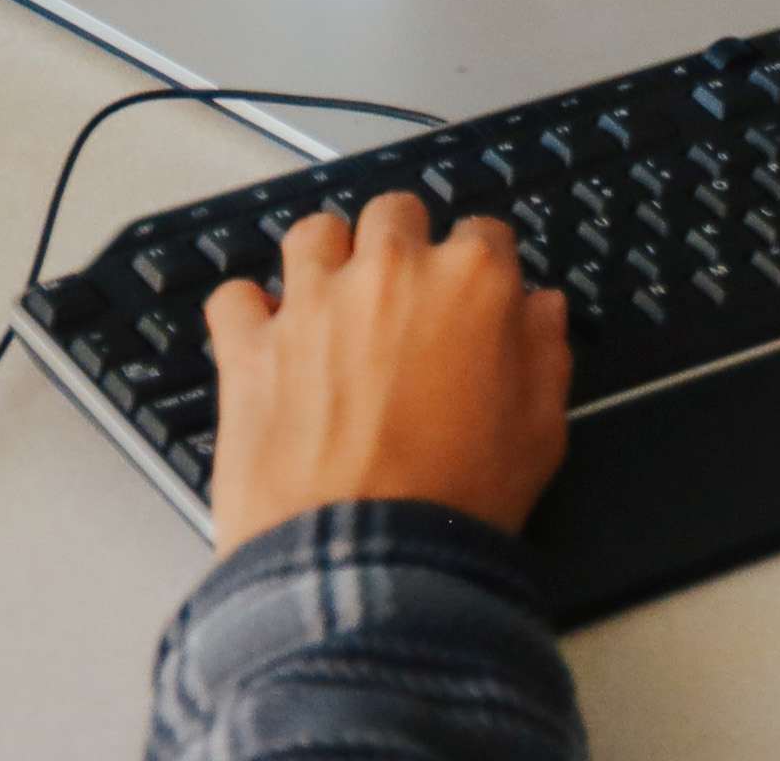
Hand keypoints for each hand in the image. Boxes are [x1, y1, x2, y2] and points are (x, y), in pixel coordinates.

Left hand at [203, 191, 568, 548]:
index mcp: (472, 282)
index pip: (485, 232)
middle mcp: (390, 271)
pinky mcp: (248, 346)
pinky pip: (235, 296)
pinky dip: (247, 314)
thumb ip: (545, 354)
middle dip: (402, 245)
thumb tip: (540, 309)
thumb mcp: (541, 434)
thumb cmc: (459, 503)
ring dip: (326, 260)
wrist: (364, 566)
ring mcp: (311, 303)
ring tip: (331, 307)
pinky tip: (265, 344)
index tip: (475, 301)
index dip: (483, 268)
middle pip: (395, 213)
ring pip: (313, 234)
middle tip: (402, 301)